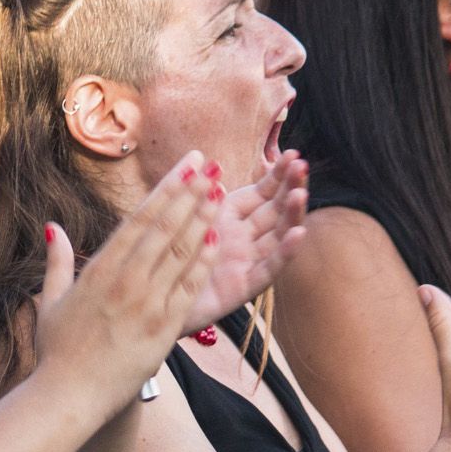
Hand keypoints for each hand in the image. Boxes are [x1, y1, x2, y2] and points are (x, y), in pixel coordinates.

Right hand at [32, 152, 219, 408]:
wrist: (69, 396)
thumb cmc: (58, 352)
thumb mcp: (51, 301)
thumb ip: (57, 261)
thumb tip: (53, 227)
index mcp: (100, 270)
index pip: (140, 219)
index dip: (167, 188)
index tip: (185, 166)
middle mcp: (126, 280)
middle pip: (165, 227)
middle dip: (190, 192)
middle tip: (210, 165)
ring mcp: (146, 303)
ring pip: (180, 251)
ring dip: (202, 217)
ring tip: (221, 190)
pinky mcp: (163, 327)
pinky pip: (189, 287)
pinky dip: (204, 260)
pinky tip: (219, 237)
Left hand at [180, 149, 308, 330]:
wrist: (148, 298)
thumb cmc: (163, 255)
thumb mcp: (181, 217)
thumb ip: (197, 192)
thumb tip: (209, 162)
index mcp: (230, 218)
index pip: (262, 193)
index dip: (278, 175)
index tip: (293, 153)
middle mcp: (243, 239)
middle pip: (275, 211)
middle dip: (291, 188)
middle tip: (303, 166)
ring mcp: (245, 263)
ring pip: (277, 237)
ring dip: (291, 215)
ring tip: (301, 194)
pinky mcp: (242, 288)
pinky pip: (268, 270)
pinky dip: (285, 253)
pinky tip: (299, 234)